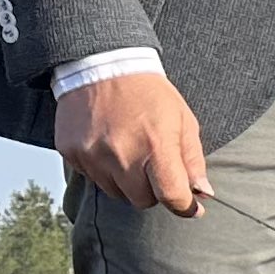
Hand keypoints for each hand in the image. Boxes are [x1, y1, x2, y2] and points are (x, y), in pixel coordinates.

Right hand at [56, 69, 212, 216]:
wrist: (101, 66)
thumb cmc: (149, 95)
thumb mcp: (182, 120)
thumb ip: (192, 160)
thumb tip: (202, 195)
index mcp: (156, 146)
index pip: (171, 196)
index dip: (185, 206)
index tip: (191, 207)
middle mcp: (122, 155)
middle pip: (143, 201)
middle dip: (153, 190)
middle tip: (154, 167)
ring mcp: (93, 156)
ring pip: (117, 193)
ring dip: (127, 182)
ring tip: (129, 151)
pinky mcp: (72, 154)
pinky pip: (93, 178)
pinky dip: (104, 170)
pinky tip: (108, 145)